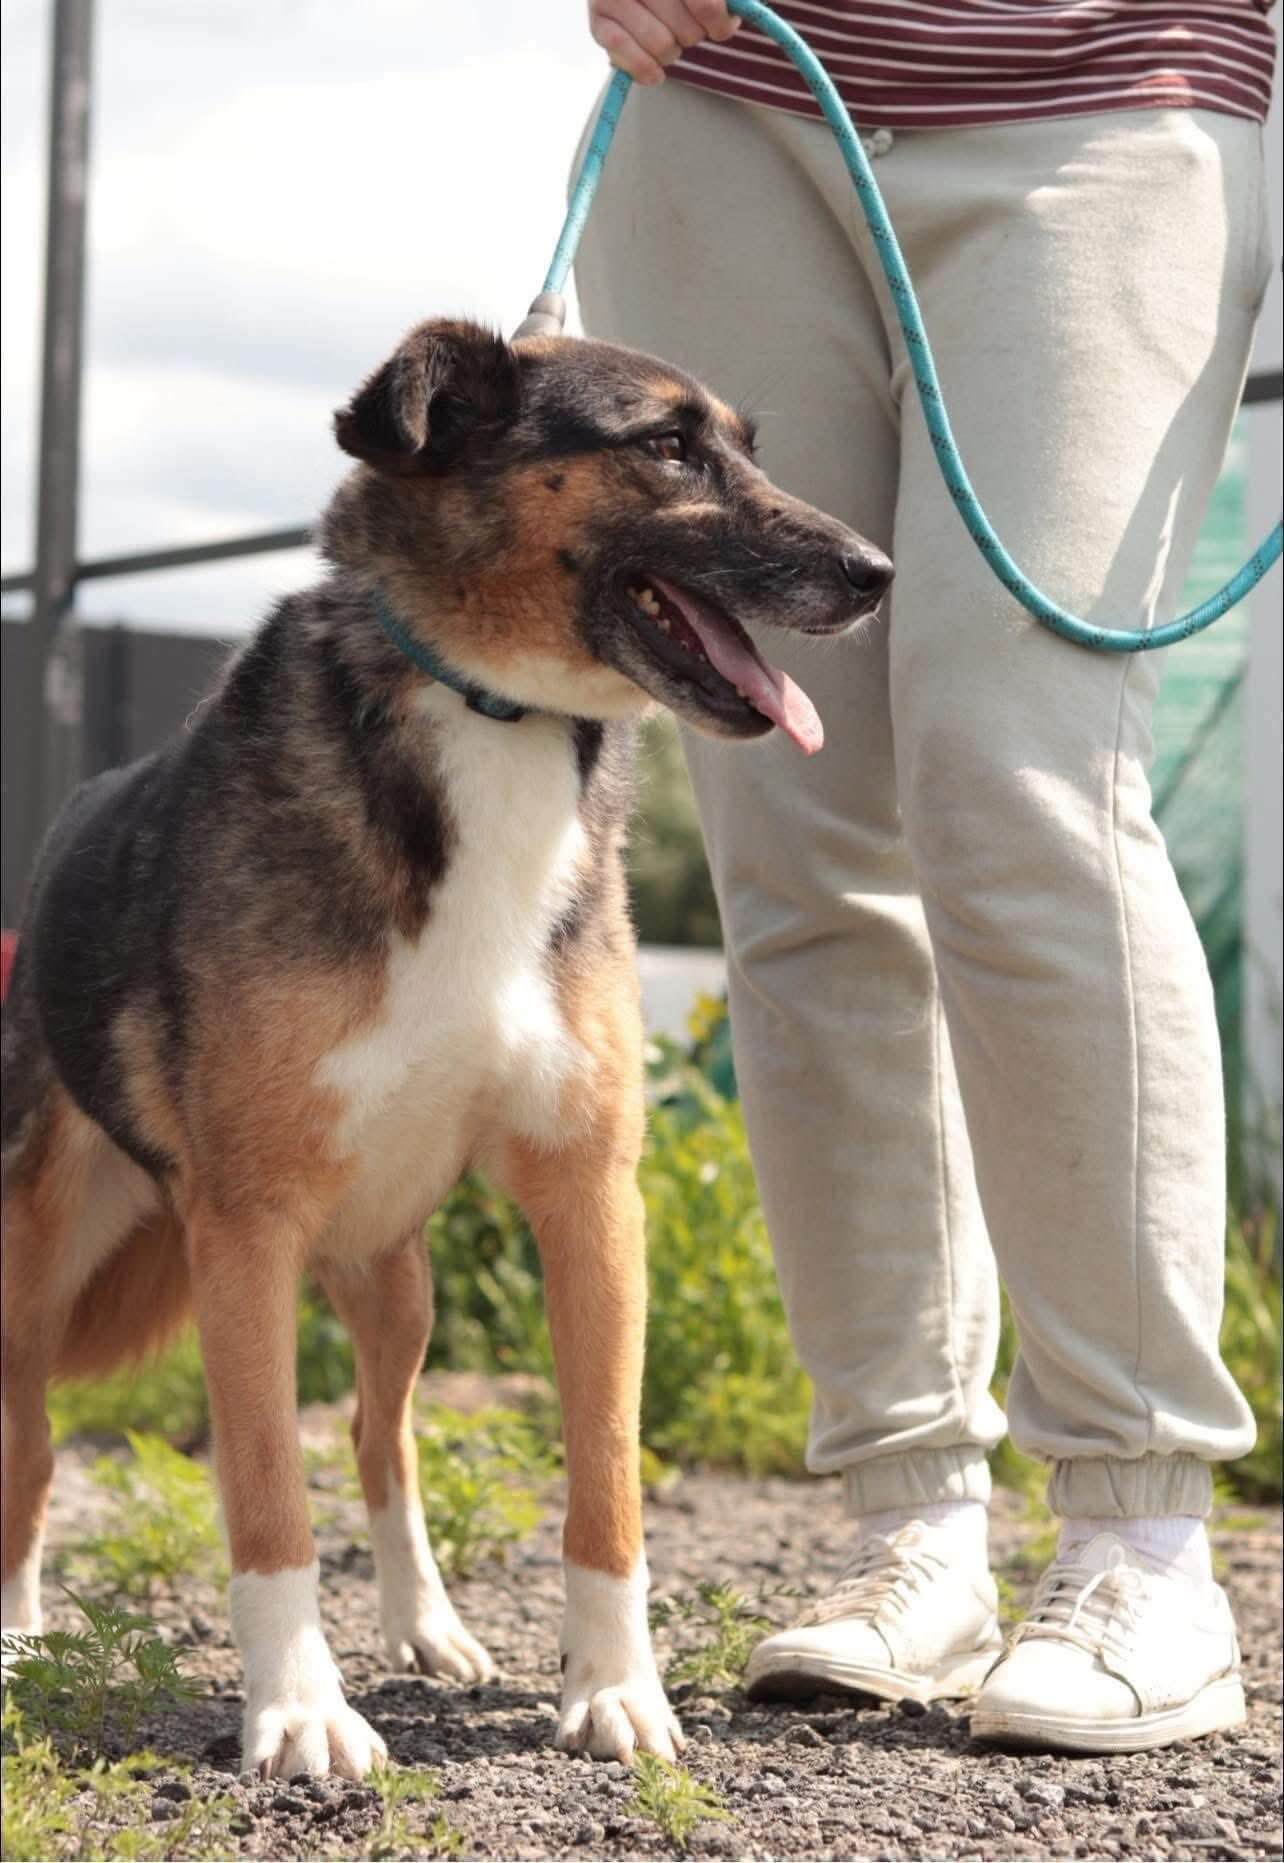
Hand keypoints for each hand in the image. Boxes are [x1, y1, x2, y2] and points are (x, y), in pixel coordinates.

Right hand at [588, 0, 740, 86]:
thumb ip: (728, 0)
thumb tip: (733, 17)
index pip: (705, 3)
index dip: (720, 21)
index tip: (723, 26)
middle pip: (687, 29)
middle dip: (694, 35)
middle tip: (687, 28)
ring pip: (663, 46)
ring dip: (673, 52)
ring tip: (669, 40)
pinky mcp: (596, 21)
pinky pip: (628, 57)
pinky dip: (648, 71)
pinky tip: (656, 72)